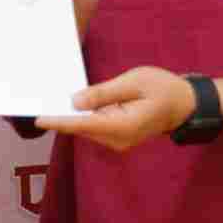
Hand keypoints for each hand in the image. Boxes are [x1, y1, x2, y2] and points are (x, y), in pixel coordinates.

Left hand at [34, 66, 194, 152]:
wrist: (184, 104)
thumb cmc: (162, 88)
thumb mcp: (134, 82)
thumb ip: (104, 93)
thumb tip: (76, 102)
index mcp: (123, 126)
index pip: (84, 125)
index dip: (60, 121)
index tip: (39, 119)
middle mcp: (118, 139)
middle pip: (82, 128)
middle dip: (61, 116)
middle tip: (38, 99)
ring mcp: (118, 140)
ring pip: (87, 128)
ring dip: (70, 116)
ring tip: (49, 99)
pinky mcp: (117, 136)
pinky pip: (94, 126)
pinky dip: (82, 116)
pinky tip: (71, 102)